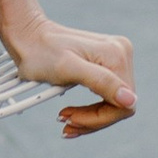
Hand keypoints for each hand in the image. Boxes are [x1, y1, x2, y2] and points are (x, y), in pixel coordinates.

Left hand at [0, 12, 135, 138]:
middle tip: (65, 122)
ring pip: (114, 103)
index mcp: (116, 55)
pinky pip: (106, 95)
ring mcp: (116, 58)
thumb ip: (100, 82)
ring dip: (90, 117)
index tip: (71, 119)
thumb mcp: (67, 69)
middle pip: (120, 105)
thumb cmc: (40, 51)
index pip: (124, 105)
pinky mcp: (107, 64)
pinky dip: (89, 110)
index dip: (99, 119)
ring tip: (65, 119)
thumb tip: (131, 101)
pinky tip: (72, 113)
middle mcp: (122, 54)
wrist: (26, 35)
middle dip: (93, 119)